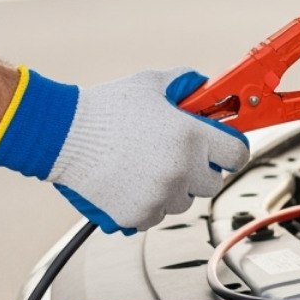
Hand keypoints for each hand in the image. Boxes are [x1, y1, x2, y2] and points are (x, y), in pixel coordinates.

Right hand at [0, 67, 250, 233]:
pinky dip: (147, 203)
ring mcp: (159, 196)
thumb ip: (186, 85)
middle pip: (212, 181)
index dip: (230, 149)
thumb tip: (206, 87)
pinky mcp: (137, 215)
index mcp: (191, 137)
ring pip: (183, 201)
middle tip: (175, 154)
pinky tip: (129, 181)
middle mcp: (181, 170)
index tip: (221, 148)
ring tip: (145, 165)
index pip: (238, 154)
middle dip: (199, 168)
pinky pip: (156, 215)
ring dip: (172, 187)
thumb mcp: (152, 84)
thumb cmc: (104, 108)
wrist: (61, 135)